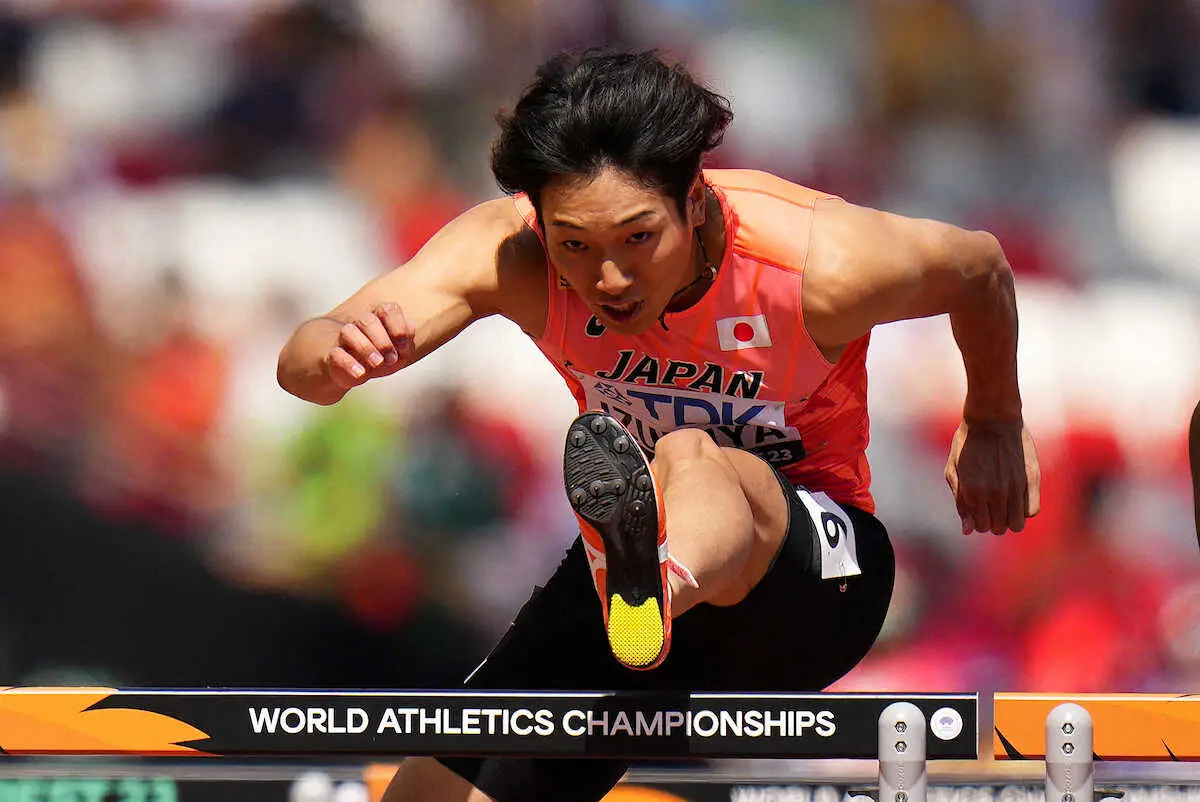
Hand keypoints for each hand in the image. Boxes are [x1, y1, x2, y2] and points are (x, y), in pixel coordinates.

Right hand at [325, 303, 415, 389]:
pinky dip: (349, 363)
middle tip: (392, 359)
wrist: (356, 371)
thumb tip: (410, 328)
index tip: (404, 348)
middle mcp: (360, 323)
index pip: (388, 310)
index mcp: (379, 317)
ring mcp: (344, 337)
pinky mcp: (333, 354)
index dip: (399, 328)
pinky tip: (361, 373)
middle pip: (367, 320)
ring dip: (365, 348)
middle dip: (383, 341)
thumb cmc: (382, 357)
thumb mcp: (399, 353)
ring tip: (377, 363)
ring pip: (349, 331)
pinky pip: (337, 353)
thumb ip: (407, 342)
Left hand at [944, 418, 1040, 534]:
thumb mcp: (953, 470)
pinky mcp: (1031, 479)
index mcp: (973, 492)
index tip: (979, 509)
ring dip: (1009, 518)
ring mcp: (1015, 487)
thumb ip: (960, 502)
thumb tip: (968, 530)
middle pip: (999, 528)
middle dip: (994, 521)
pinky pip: (1032, 510)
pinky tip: (1017, 497)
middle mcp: (996, 493)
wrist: (992, 418)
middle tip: (991, 505)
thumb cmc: (968, 444)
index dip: (979, 521)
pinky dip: (1024, 509)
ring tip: (1005, 503)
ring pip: (1017, 524)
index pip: (981, 527)